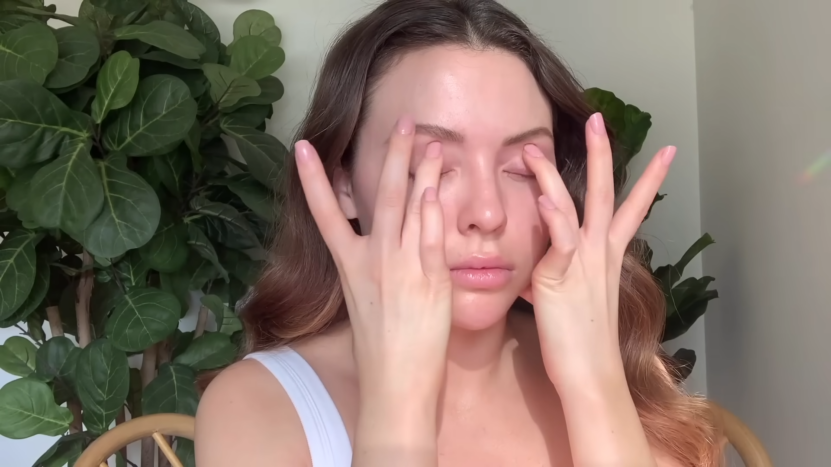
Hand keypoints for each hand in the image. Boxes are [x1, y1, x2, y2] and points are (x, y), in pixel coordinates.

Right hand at [294, 116, 450, 398]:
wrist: (395, 384)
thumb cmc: (381, 350)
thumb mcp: (366, 303)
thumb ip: (373, 268)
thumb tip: (382, 243)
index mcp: (350, 267)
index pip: (326, 214)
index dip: (312, 179)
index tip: (302, 147)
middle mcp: (373, 261)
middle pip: (381, 197)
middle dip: (393, 156)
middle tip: (404, 122)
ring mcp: (402, 268)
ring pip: (412, 208)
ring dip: (423, 171)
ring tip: (432, 142)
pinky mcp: (430, 279)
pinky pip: (433, 235)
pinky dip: (435, 208)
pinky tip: (440, 184)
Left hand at [521, 112, 674, 382]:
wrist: (591, 375)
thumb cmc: (582, 343)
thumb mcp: (575, 300)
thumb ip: (562, 276)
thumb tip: (541, 273)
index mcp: (606, 257)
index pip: (628, 209)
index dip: (646, 180)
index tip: (664, 151)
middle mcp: (599, 253)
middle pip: (605, 193)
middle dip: (603, 154)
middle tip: (601, 119)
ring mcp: (582, 262)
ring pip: (575, 206)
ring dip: (556, 173)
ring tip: (536, 147)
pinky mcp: (561, 276)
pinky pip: (559, 238)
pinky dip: (551, 214)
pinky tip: (542, 194)